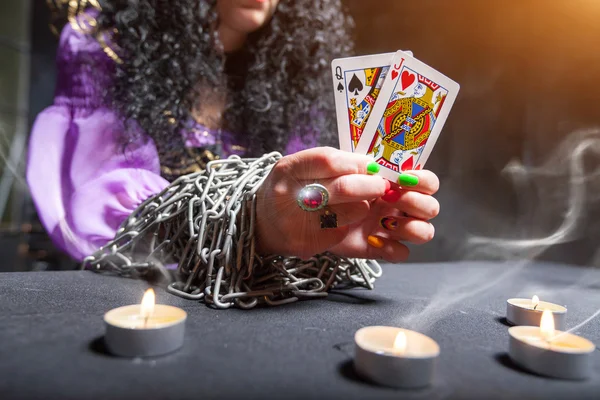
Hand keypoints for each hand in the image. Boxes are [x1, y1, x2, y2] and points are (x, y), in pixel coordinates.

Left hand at [254, 147, 439, 261]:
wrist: (270, 217)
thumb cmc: (291, 184)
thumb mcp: (305, 164)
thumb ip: (335, 162)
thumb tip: (369, 167)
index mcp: (380, 176)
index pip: (420, 177)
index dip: (418, 179)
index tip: (398, 179)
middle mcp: (388, 201)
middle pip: (429, 205)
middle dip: (417, 202)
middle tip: (390, 199)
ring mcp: (381, 226)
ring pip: (421, 231)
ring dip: (411, 226)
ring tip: (384, 223)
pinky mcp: (369, 248)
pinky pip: (398, 254)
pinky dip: (392, 249)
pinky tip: (372, 240)